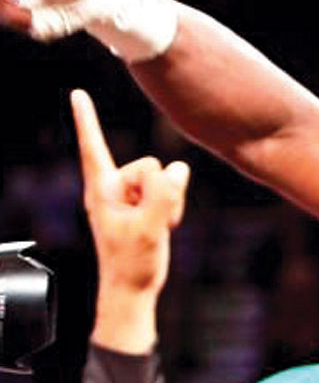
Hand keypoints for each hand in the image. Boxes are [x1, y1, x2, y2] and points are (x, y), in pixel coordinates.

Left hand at [71, 89, 189, 352]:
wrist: (133, 289)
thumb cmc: (131, 264)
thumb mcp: (149, 228)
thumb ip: (163, 195)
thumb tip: (177, 169)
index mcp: (101, 190)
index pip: (92, 147)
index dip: (87, 119)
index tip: (77, 93)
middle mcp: (114, 187)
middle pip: (150, 165)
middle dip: (160, 190)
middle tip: (152, 221)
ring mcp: (132, 196)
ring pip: (165, 176)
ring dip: (169, 201)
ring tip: (157, 226)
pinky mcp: (146, 204)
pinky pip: (171, 189)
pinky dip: (173, 206)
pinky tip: (163, 226)